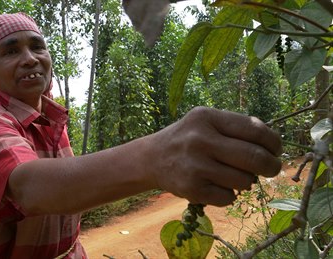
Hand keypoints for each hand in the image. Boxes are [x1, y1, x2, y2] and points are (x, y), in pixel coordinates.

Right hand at [148, 107, 281, 205]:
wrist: (152, 158)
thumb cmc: (187, 138)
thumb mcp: (206, 122)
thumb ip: (235, 127)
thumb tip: (272, 145)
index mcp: (207, 117)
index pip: (254, 129)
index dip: (273, 142)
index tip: (276, 150)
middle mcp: (200, 140)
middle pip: (254, 158)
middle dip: (271, 166)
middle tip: (272, 169)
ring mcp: (195, 166)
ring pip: (244, 181)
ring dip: (247, 181)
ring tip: (236, 176)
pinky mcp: (191, 189)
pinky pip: (228, 197)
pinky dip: (230, 194)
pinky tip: (218, 186)